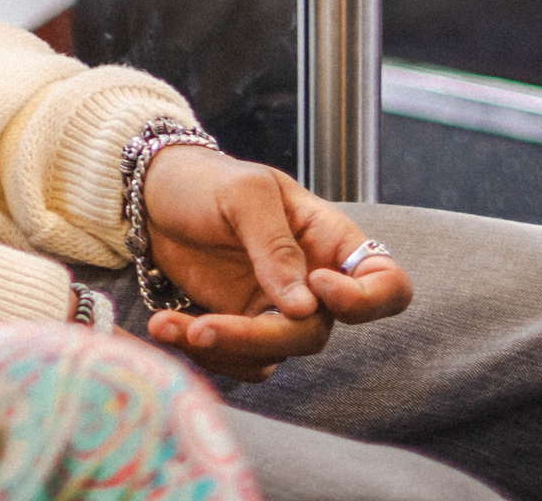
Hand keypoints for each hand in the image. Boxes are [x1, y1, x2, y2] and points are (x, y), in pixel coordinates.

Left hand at [133, 145, 412, 383]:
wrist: (154, 195)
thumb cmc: (208, 181)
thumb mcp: (244, 194)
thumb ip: (275, 245)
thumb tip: (306, 307)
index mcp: (330, 241)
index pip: (388, 285)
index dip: (365, 300)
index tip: (318, 286)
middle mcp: (313, 283)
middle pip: (314, 333)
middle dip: (258, 336)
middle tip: (203, 327)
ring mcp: (277, 309)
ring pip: (274, 355)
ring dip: (221, 348)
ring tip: (167, 326)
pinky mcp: (241, 327)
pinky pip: (240, 361)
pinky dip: (203, 353)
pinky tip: (164, 326)